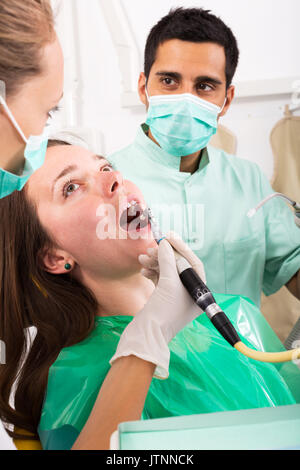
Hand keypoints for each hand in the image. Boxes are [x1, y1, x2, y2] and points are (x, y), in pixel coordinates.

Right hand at [110, 238, 203, 378]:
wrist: (146, 335)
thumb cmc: (163, 312)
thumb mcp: (168, 283)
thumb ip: (168, 260)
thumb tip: (165, 243)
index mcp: (199, 293)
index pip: (193, 263)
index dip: (181, 248)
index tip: (169, 236)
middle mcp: (190, 295)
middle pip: (179, 267)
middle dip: (164, 256)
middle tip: (152, 247)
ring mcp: (176, 298)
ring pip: (167, 272)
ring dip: (155, 263)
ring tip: (143, 258)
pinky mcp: (164, 300)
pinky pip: (160, 280)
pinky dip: (152, 272)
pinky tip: (143, 270)